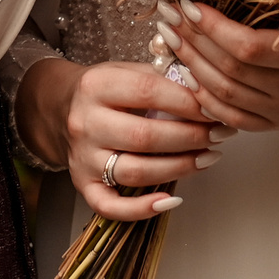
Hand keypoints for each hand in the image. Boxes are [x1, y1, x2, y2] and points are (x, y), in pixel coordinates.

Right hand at [16, 55, 230, 223]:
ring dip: (180, 168)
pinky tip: (171, 200)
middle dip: (191, 137)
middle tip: (220, 134)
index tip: (214, 107)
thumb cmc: (104, 90)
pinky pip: (111, 206)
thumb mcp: (125, 70)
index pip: (148, 91)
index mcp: (96, 86)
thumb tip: (204, 90)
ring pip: (136, 172)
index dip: (187, 102)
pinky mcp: (82, 184)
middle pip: (145, 136)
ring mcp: (83, 158)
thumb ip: (161, 77)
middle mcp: (85, 123)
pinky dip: (142, 209)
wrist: (59, 108)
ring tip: (208, 157)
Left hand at [156, 0, 278, 132]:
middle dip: (192, 42)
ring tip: (170, 36)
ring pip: (225, 95)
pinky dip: (205, 97)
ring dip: (191, 65)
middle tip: (167, 15)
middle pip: (231, 72)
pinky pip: (233, 117)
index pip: (249, 49)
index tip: (188, 4)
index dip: (213, 28)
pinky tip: (187, 72)